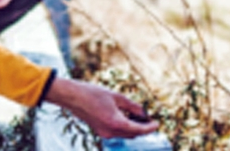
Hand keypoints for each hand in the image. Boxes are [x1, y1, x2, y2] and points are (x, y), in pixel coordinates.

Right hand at [45, 77, 159, 138]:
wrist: (72, 97)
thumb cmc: (92, 93)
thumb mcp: (115, 96)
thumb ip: (131, 105)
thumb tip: (143, 112)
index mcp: (116, 123)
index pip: (139, 130)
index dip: (150, 128)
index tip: (157, 124)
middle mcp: (111, 132)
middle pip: (133, 135)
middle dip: (142, 128)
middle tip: (148, 118)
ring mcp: (104, 133)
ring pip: (124, 135)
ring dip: (133, 128)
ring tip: (138, 116)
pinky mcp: (99, 131)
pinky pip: (116, 133)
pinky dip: (123, 127)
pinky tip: (125, 116)